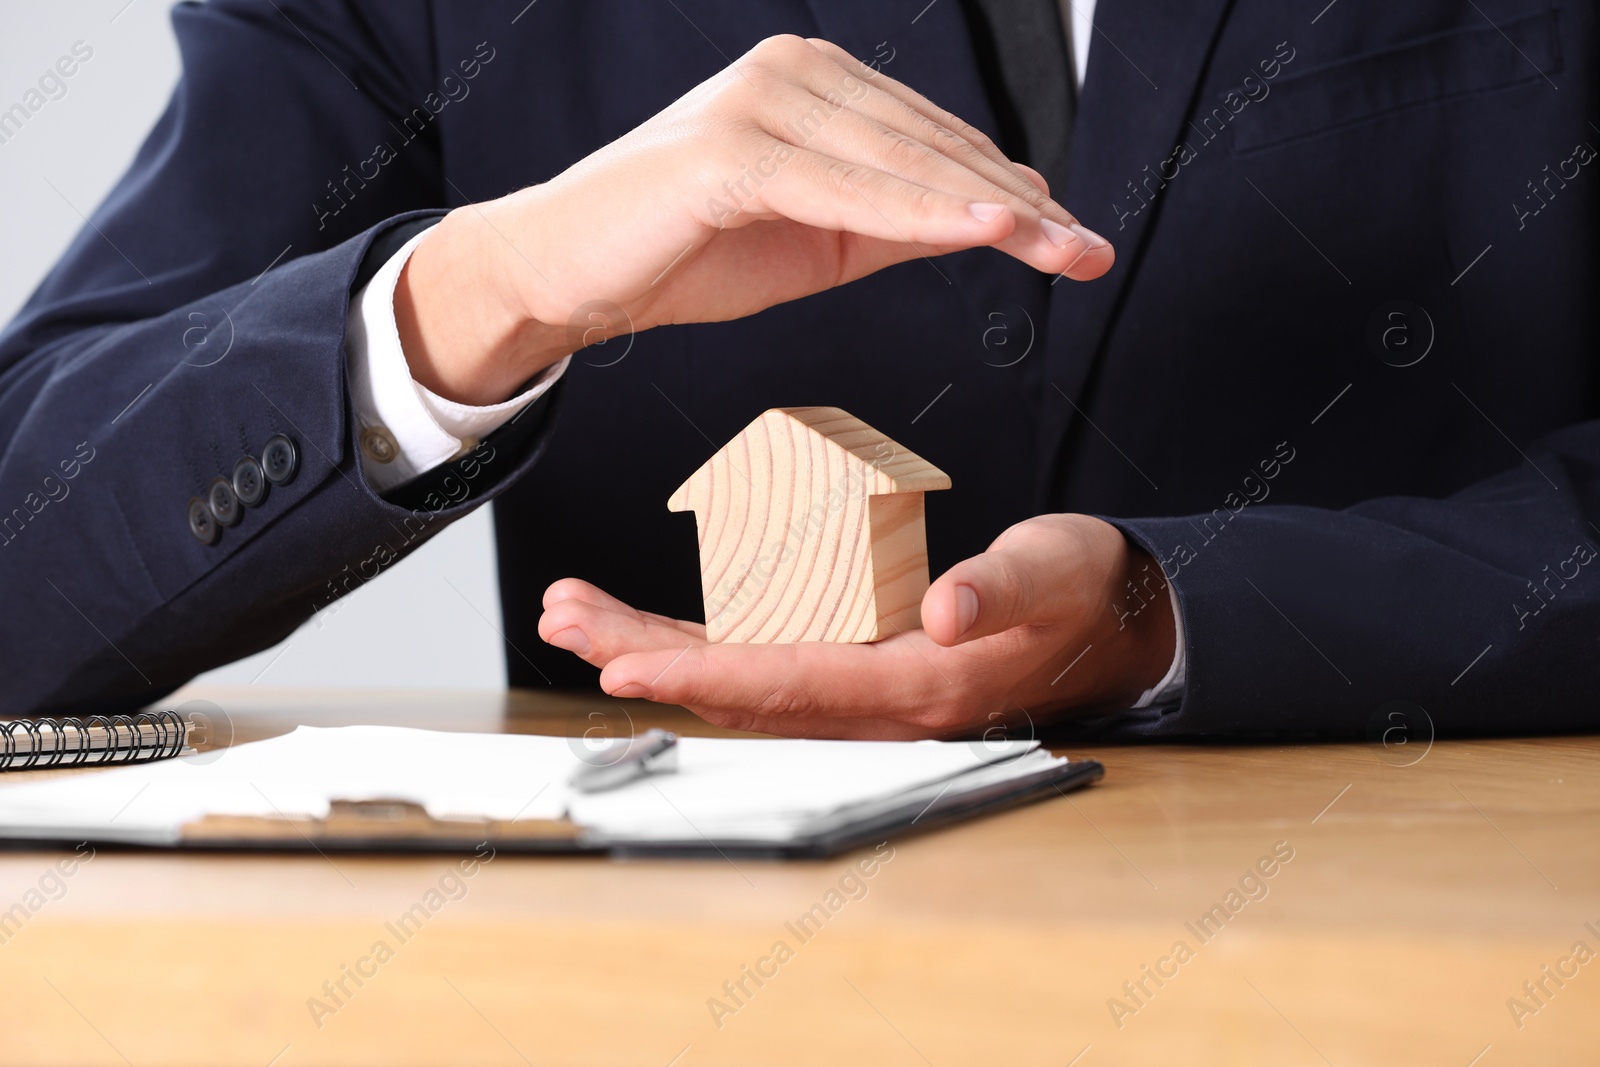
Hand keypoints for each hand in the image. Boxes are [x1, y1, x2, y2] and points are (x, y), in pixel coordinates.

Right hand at [394, 34, 1113, 404]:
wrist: (570, 272)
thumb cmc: (685, 252)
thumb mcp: (820, 239)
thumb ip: (898, 221)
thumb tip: (991, 218)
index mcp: (813, 82)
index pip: (933, 137)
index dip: (1012, 188)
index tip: (1073, 234)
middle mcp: (791, 73)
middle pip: (931, 145)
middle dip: (1021, 204)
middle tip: (1089, 249)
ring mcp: (759, 103)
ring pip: (899, 163)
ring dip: (990, 209)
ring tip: (1061, 244)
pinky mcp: (729, 151)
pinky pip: (844, 188)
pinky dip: (918, 211)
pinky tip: (984, 227)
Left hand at [537, 515, 1176, 738]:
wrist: (1112, 622)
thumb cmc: (1080, 595)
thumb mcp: (1049, 574)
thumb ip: (997, 589)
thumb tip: (945, 611)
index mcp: (914, 685)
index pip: (785, 685)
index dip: (699, 672)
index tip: (622, 660)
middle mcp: (874, 699)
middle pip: (736, 689)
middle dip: (645, 654)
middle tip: (566, 619)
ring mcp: (861, 685)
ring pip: (736, 677)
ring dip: (656, 646)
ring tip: (580, 614)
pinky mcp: (857, 659)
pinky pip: (762, 659)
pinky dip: (699, 641)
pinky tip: (651, 624)